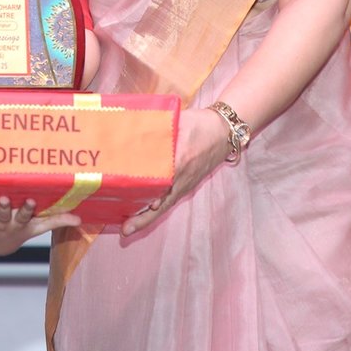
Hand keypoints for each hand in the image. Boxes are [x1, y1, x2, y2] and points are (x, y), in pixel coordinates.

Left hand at [0, 196, 80, 256]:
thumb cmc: (20, 230)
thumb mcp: (37, 227)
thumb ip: (57, 221)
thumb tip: (80, 218)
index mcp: (20, 223)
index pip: (25, 216)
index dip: (27, 209)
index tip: (32, 201)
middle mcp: (5, 224)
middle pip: (5, 216)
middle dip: (4, 208)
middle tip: (4, 199)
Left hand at [120, 107, 229, 236]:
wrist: (224, 132)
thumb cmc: (201, 125)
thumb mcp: (181, 121)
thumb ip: (159, 126)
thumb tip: (132, 128)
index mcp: (183, 159)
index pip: (166, 180)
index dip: (152, 193)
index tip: (137, 202)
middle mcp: (184, 177)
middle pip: (163, 201)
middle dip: (145, 216)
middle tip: (126, 229)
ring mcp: (186, 184)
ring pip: (165, 205)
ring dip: (147, 217)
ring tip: (128, 228)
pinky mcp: (186, 186)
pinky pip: (169, 200)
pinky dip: (155, 209)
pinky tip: (140, 214)